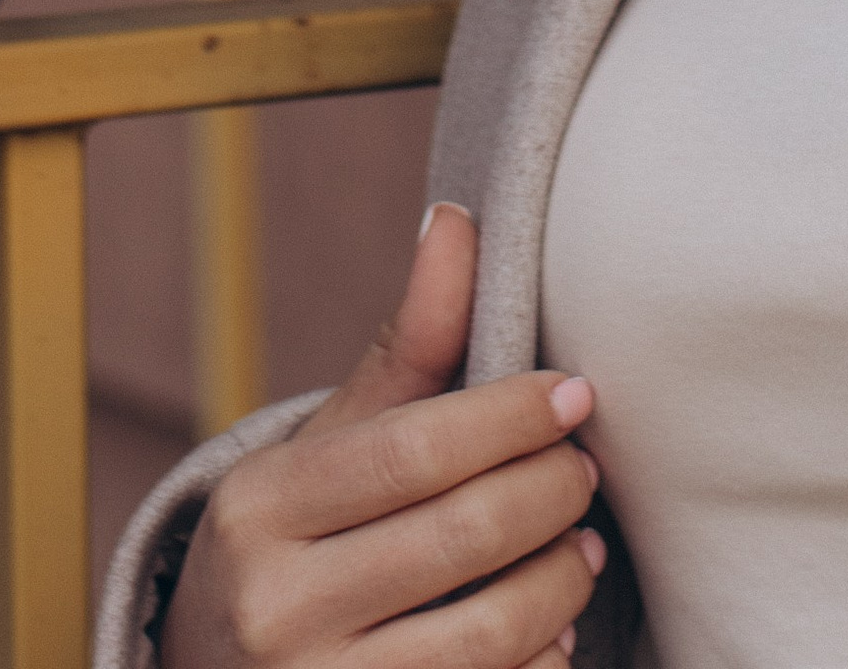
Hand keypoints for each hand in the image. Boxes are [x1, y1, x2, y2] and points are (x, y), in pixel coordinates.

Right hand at [168, 203, 604, 665]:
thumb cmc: (296, 543)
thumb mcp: (330, 446)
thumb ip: (407, 348)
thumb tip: (456, 222)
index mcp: (261, 509)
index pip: (413, 450)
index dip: (510, 417)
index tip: (573, 392)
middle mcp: (274, 609)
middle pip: (460, 537)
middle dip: (550, 494)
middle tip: (585, 471)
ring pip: (486, 634)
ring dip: (560, 584)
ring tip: (581, 551)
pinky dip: (539, 662)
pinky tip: (549, 631)